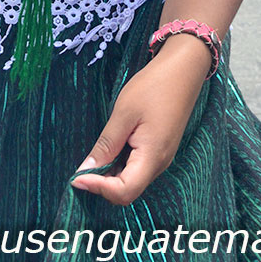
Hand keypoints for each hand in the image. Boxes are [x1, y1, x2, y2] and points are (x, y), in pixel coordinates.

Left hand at [71, 35, 210, 204]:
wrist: (183, 70)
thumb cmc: (153, 87)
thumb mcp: (123, 113)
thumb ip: (106, 145)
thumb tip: (85, 171)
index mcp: (152, 157)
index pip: (124, 192)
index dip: (99, 189)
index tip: (77, 178)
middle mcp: (159, 163)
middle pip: (128, 191)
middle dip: (102, 185)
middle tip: (81, 170)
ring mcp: (162, 157)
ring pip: (132, 180)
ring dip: (110, 176)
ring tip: (94, 157)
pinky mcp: (161, 149)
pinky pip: (138, 167)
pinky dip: (120, 165)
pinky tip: (110, 149)